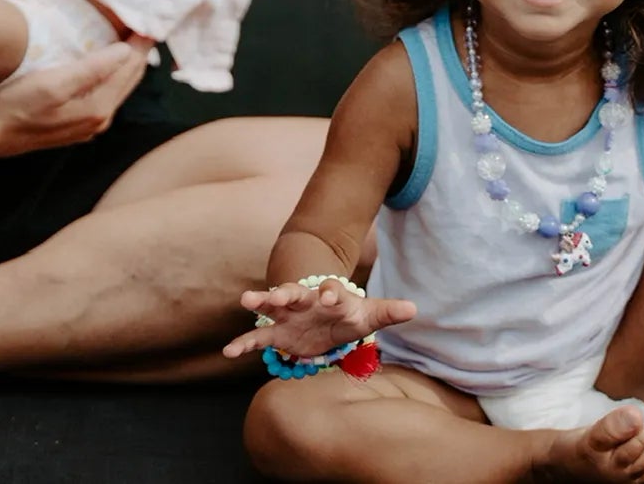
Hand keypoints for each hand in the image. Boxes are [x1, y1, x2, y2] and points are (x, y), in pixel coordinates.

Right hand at [0, 38, 149, 158]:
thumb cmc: (17, 105)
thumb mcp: (54, 84)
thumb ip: (93, 70)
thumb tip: (126, 51)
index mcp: (100, 108)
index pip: (132, 67)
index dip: (142, 42)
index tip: (150, 19)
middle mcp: (100, 119)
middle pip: (130, 77)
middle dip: (140, 50)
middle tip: (145, 23)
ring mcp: (88, 122)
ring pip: (119, 85)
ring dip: (128, 62)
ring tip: (132, 37)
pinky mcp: (76, 121)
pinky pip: (106, 91)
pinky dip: (113, 73)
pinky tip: (109, 62)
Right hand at [223, 281, 416, 362]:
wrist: (325, 315)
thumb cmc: (348, 314)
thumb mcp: (368, 315)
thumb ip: (387, 311)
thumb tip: (413, 308)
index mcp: (330, 296)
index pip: (331, 290)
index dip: (333, 293)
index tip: (332, 298)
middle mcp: (306, 301)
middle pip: (295, 292)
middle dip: (287, 292)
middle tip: (279, 293)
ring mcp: (288, 315)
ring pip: (271, 306)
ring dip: (260, 302)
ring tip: (245, 300)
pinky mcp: (277, 333)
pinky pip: (257, 337)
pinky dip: (244, 343)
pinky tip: (229, 352)